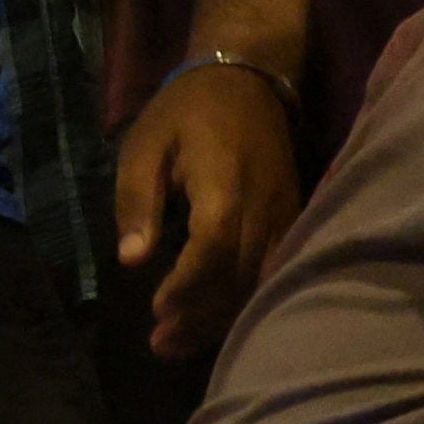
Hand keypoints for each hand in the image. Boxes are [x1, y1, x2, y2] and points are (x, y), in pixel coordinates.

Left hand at [119, 57, 304, 359]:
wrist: (248, 78)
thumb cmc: (185, 110)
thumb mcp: (144, 144)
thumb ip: (137, 200)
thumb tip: (131, 260)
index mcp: (225, 181)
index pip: (213, 245)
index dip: (188, 284)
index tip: (157, 310)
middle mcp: (263, 204)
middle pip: (238, 274)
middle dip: (199, 315)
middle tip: (160, 344)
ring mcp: (284, 214)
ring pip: (260, 280)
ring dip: (222, 318)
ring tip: (179, 345)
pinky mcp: (292, 219)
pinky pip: (274, 271)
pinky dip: (245, 300)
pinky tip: (216, 322)